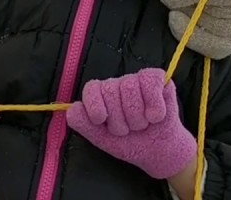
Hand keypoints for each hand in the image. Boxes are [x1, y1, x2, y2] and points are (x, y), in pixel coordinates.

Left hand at [66, 68, 195, 178]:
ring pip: (130, 87)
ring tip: (142, 125)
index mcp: (102, 96)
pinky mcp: (157, 78)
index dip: (94, 105)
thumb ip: (84, 124)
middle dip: (120, 120)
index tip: (101, 120)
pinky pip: (150, 82)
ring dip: (138, 117)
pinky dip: (154, 106)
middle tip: (128, 130)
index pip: (92, 88)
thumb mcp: (103, 139)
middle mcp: (118, 84)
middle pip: (111, 90)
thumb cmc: (130, 143)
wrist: (158, 152)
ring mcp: (137, 80)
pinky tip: (156, 116)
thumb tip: (71, 109)